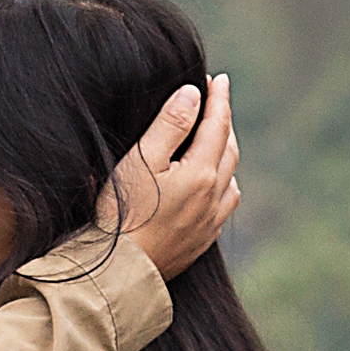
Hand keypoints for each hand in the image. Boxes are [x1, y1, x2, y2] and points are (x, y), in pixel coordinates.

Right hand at [97, 76, 240, 278]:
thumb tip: (194, 94)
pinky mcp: (200, 242)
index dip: (218, 99)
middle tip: (216, 103)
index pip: (217, 125)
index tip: (218, 79)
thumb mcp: (141, 159)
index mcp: (201, 172)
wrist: (119, 270)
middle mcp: (213, 197)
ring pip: (230, 179)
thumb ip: (170, 124)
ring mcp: (209, 223)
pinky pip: (223, 205)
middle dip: (224, 123)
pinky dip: (223, 185)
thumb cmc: (123, 212)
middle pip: (228, 150)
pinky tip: (212, 185)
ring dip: (226, 154)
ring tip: (216, 140)